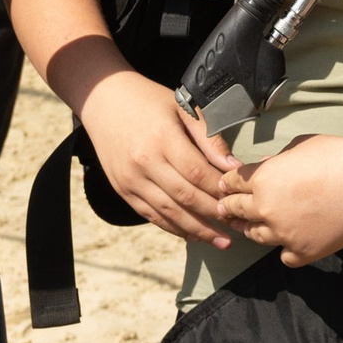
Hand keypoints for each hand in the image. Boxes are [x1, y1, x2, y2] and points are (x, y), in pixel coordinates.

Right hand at [80, 70, 239, 245]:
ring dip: (198, 230)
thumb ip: (209, 138)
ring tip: (221, 241)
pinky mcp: (123, 190)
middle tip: (237, 224)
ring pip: (169, 212)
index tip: (238, 197)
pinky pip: (152, 215)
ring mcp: (131, 179)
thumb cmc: (148, 101)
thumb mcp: (182, 108)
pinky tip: (194, 234)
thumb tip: (234, 167)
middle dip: (214, 214)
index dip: (219, 189)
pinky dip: (175, 228)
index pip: (197, 172)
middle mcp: (144, 162)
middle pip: (185, 196)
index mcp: (162, 137)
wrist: (103, 101)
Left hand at [217, 136, 342, 266]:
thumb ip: (278, 159)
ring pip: (256, 236)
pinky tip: (291, 242)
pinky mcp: (304, 252)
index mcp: (262, 179)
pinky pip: (285, 256)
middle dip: (232, 207)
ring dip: (254, 229)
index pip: (233, 183)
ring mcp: (284, 234)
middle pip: (237, 211)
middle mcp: (266, 209)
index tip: (226, 186)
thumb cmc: (339, 156)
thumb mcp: (301, 145)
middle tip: (228, 208)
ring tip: (254, 226)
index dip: (229, 183)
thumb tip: (267, 166)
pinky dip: (287, 250)